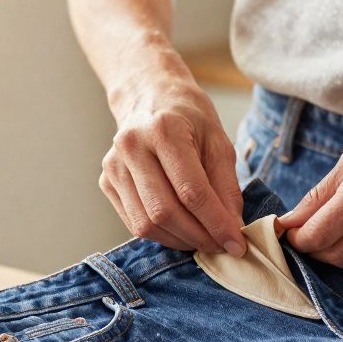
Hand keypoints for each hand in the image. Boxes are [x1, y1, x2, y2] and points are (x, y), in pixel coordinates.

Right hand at [99, 81, 246, 254]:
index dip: (216, 223)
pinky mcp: (106, 182)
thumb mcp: (218, 142)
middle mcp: (132, 146)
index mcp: (164, 130)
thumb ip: (226, 187)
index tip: (236, 243)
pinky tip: (181, 229)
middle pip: (164, 212)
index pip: (191, 192)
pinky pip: (133, 223)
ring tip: (202, 238)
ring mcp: (114, 166)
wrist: (149, 96)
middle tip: (221, 245)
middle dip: (198, 237)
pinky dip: (161, 234)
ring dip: (179, 240)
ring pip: (145, 224)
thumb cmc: (188, 118)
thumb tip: (232, 229)